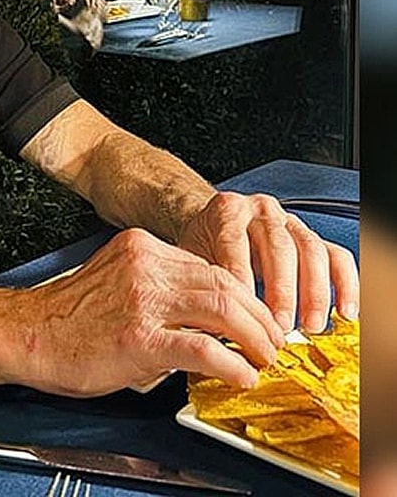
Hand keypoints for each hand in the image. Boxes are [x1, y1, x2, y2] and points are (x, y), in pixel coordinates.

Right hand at [12, 228, 283, 396]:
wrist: (28, 335)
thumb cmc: (69, 316)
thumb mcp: (117, 281)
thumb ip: (159, 288)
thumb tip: (206, 317)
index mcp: (141, 248)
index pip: (210, 266)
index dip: (242, 294)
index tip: (256, 316)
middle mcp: (145, 266)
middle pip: (224, 284)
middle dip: (258, 316)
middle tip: (272, 340)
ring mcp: (143, 300)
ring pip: (222, 309)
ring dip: (255, 337)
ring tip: (266, 357)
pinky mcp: (140, 338)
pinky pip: (203, 348)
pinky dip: (232, 364)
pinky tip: (241, 375)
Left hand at [177, 192, 359, 333]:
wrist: (212, 227)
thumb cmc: (202, 247)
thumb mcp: (191, 258)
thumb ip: (202, 281)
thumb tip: (209, 323)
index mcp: (227, 210)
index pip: (236, 243)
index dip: (241, 279)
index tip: (243, 313)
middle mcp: (262, 210)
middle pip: (278, 247)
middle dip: (282, 291)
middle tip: (279, 327)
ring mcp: (290, 221)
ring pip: (311, 251)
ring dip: (314, 292)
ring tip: (309, 326)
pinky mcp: (312, 237)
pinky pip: (336, 256)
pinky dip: (345, 284)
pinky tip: (345, 312)